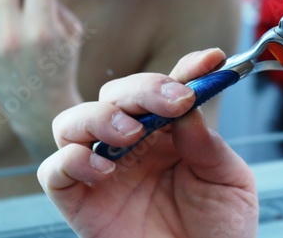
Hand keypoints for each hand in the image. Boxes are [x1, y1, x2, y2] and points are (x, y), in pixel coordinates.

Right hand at [38, 49, 258, 237]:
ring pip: (74, 122)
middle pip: (114, 95)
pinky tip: (104, 170)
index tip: (210, 61)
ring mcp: (103, 171)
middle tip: (172, 100)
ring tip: (131, 134)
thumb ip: (207, 143)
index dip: (185, 70)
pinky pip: (54, 171)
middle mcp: (132, 145)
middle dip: (141, 89)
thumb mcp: (228, 181)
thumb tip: (187, 106)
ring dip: (99, 117)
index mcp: (168, 135)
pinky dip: (71, 161)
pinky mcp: (80, 201)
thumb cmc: (219, 230)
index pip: (165, 90)